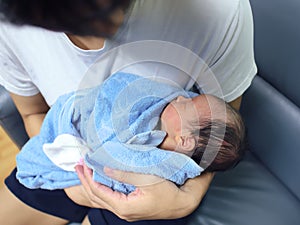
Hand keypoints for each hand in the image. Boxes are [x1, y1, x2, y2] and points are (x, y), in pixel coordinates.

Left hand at [68, 163, 213, 220]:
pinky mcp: (130, 207)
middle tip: (78, 166)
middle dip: (85, 181)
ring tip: (84, 173)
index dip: (88, 177)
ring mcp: (125, 211)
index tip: (83, 163)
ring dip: (91, 185)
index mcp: (123, 206)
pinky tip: (99, 180)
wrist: (181, 203)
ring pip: (101, 199)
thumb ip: (125, 174)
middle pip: (96, 197)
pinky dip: (101, 189)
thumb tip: (105, 168)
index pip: (98, 191)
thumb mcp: (147, 179)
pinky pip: (109, 199)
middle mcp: (122, 211)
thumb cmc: (167, 191)